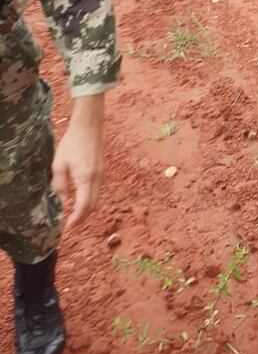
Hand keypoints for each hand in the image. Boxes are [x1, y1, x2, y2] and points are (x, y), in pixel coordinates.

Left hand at [51, 95, 104, 228]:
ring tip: (73, 213)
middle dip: (82, 218)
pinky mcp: (100, 169)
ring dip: (86, 209)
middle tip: (70, 224)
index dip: (76, 220)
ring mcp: (101, 174)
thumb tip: (61, 202)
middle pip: (93, 206)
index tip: (68, 228)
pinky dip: (89, 199)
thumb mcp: (59, 164)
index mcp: (86, 178)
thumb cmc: (72, 143)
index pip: (84, 206)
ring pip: (96, 198)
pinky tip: (79, 198)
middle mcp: (97, 178)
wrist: (89, 125)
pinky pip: (96, 190)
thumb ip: (60, 185)